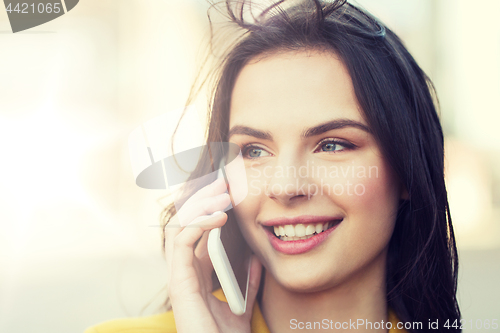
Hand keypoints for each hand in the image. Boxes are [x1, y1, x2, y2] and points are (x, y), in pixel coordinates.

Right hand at [164, 177, 261, 332]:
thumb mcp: (242, 303)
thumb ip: (247, 281)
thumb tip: (257, 260)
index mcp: (197, 272)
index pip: (196, 228)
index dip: (208, 205)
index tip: (226, 186)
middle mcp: (184, 269)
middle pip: (184, 221)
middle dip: (201, 197)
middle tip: (222, 180)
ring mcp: (179, 274)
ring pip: (180, 224)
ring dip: (200, 204)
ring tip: (222, 193)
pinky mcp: (179, 281)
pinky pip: (182, 240)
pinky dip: (198, 223)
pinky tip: (219, 217)